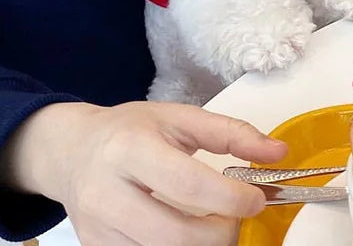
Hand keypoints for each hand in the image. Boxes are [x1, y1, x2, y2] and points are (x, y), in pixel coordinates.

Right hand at [0, 101, 287, 245]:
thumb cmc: (132, 130)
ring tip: (217, 224)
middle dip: (221, 233)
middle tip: (239, 217)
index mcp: (131, 149)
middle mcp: (108, 194)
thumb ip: (233, 133)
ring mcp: (99, 230)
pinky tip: (190, 232)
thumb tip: (279, 153)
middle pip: (176, 235)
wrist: (73, 151)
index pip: (188, 184)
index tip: (257, 198)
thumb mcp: (181, 118)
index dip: (230, 198)